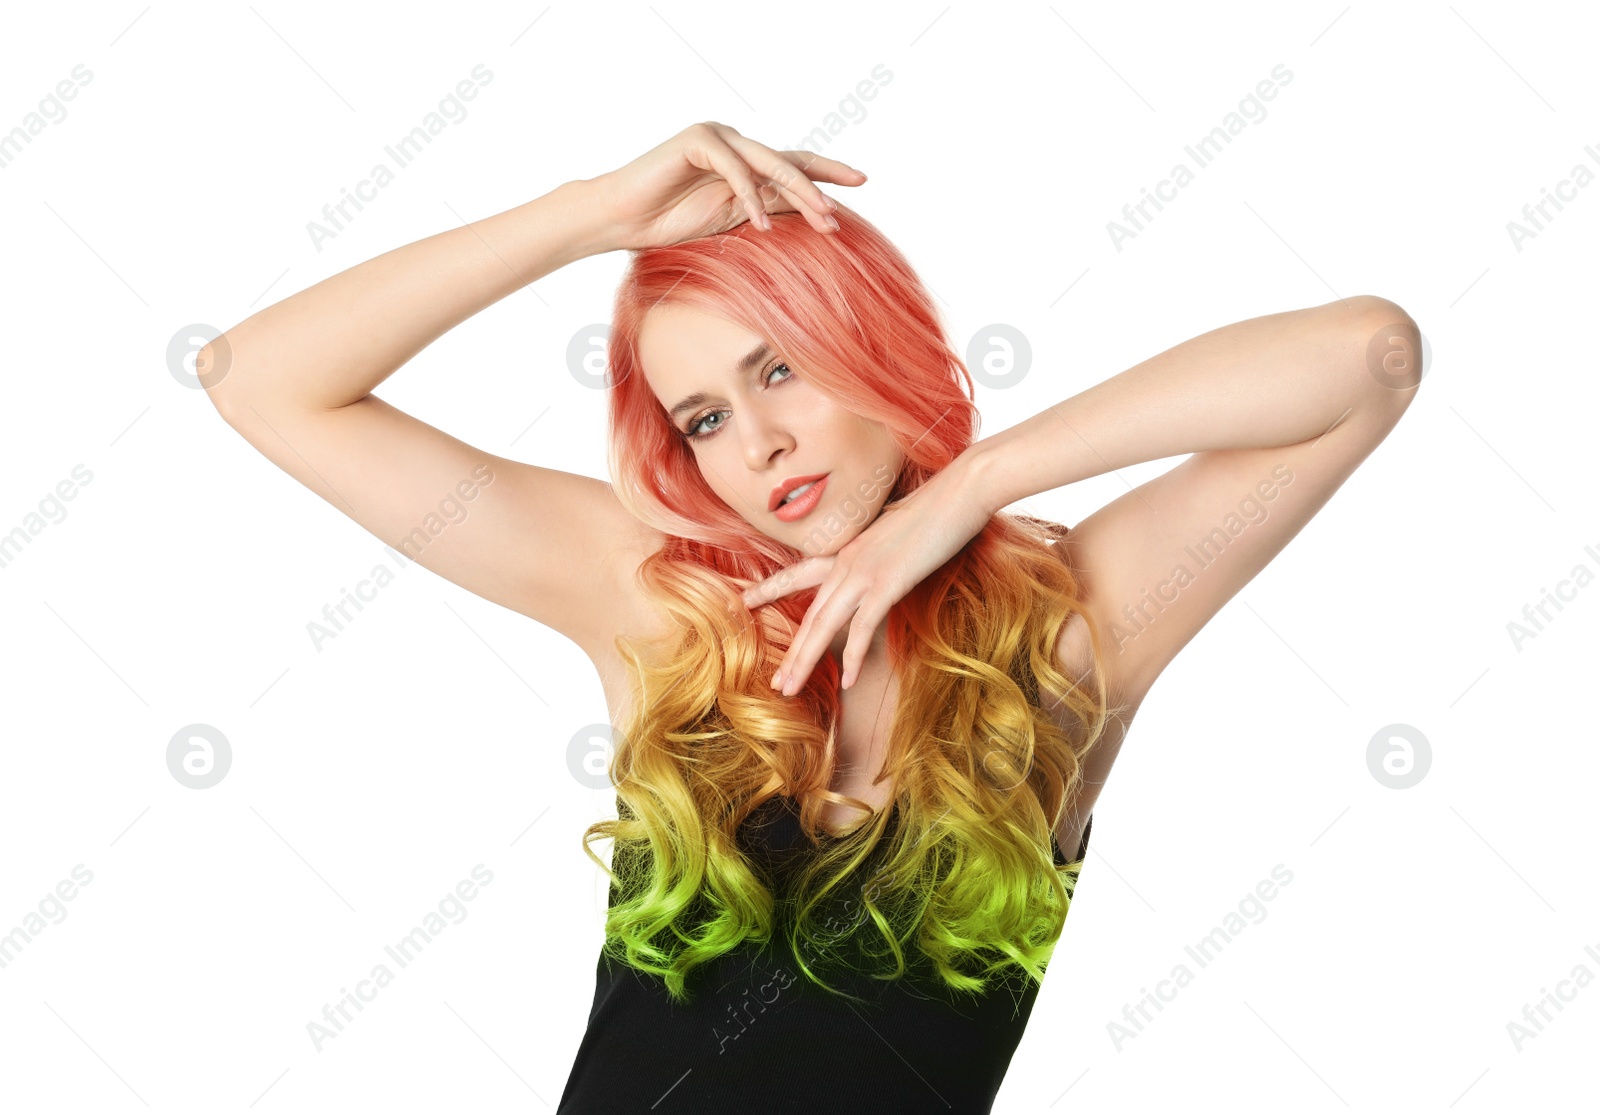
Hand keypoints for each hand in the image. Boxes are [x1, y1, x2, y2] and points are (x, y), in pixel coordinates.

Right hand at [587, 121, 865, 252]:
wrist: (620, 219)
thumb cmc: (668, 222)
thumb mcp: (730, 220)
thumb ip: (766, 208)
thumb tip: (810, 215)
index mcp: (744, 162)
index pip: (792, 165)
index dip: (826, 173)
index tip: (861, 182)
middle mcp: (735, 144)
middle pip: (788, 162)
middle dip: (821, 185)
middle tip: (847, 205)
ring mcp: (717, 136)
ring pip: (769, 162)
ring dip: (798, 191)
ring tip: (823, 217)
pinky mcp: (698, 139)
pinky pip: (735, 168)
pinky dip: (750, 196)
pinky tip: (763, 224)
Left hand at [741, 454, 994, 695]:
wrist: (962, 489)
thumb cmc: (939, 510)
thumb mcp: (899, 535)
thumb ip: (881, 555)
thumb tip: (882, 570)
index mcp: (847, 548)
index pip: (799, 573)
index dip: (770, 588)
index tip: (745, 600)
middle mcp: (847, 561)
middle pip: (810, 614)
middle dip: (791, 651)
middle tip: (776, 682)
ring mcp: (865, 571)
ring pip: (823, 624)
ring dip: (805, 661)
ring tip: (790, 689)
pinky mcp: (888, 581)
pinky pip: (863, 627)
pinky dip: (853, 657)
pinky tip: (848, 681)